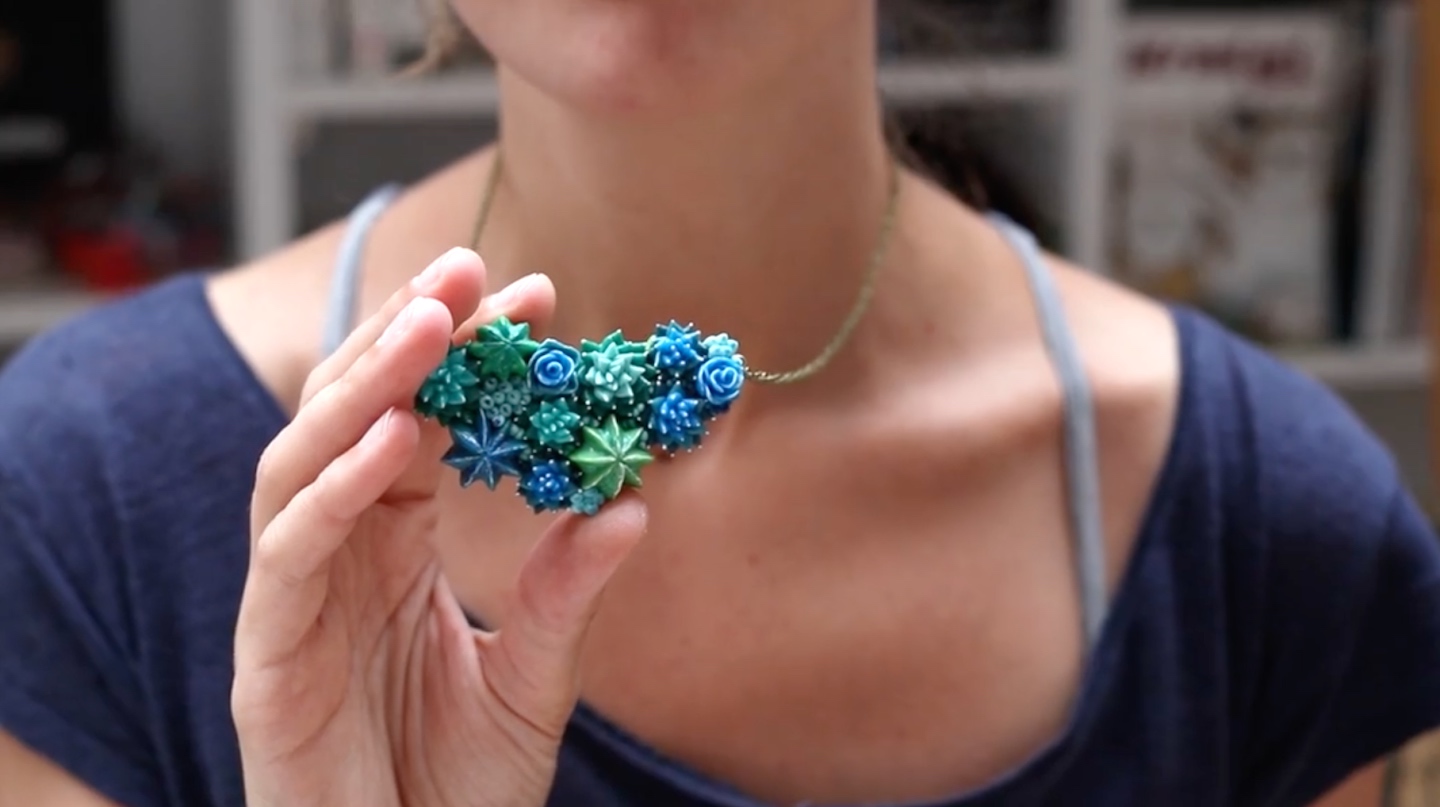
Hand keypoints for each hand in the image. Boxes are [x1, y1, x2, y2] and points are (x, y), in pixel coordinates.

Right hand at [231, 248, 648, 806]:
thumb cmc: (454, 789)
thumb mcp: (532, 682)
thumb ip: (567, 598)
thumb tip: (633, 506)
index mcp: (393, 548)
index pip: (421, 425)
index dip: (469, 358)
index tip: (535, 296)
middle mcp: (339, 556)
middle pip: (355, 418)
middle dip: (409, 337)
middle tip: (473, 268)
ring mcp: (295, 600)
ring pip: (302, 462)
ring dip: (363, 386)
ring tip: (430, 324)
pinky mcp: (265, 657)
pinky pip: (288, 555)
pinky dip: (332, 491)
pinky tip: (389, 441)